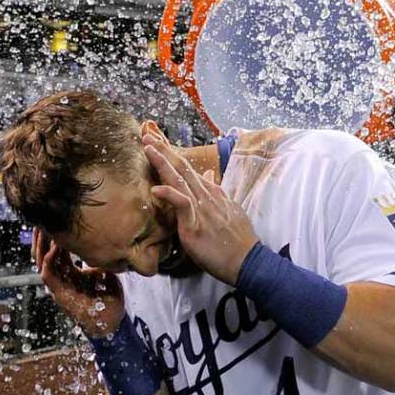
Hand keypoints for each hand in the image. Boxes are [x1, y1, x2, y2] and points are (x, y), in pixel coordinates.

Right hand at [32, 228, 124, 336]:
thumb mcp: (104, 271)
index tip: (56, 219)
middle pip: (43, 252)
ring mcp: (57, 285)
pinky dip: (50, 258)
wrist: (110, 319)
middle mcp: (60, 277)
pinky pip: (48, 272)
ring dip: (41, 244)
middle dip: (42, 235)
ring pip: (41, 260)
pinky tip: (55, 246)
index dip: (54, 235)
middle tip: (43, 218)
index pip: (55, 250)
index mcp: (69, 272)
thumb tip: (108, 241)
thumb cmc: (108, 297)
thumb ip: (100, 258)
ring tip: (44, 228)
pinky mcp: (58, 292)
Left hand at [144, 135, 258, 284]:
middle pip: (183, 168)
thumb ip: (216, 192)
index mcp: (212, 193)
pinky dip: (169, 194)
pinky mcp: (196, 224)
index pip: (190, 169)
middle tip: (147, 135)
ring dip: (163, 163)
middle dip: (165, 150)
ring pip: (181, 180)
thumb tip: (207, 174)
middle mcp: (207, 196)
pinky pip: (183, 204)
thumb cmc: (237, 240)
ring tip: (148, 148)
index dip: (173, 155)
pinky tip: (156, 188)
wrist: (247, 260)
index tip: (159, 142)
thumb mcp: (228, 210)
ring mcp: (202, 208)